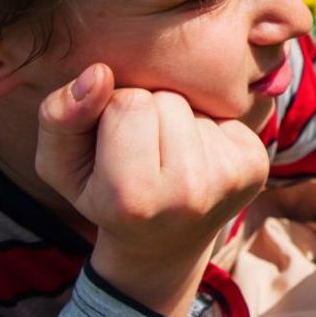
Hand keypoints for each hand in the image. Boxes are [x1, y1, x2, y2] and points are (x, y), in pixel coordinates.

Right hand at [35, 63, 269, 316]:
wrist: (164, 242)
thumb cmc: (103, 195)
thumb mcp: (61, 166)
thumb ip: (59, 117)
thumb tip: (97, 73)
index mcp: (133, 198)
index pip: (126, 102)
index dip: (111, 113)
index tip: (111, 149)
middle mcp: (189, 193)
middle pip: (166, 99)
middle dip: (148, 113)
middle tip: (142, 153)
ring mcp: (231, 179)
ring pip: (195, 102)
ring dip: (177, 118)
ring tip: (168, 154)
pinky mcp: (256, 163)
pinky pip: (223, 111)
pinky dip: (205, 125)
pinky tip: (197, 155)